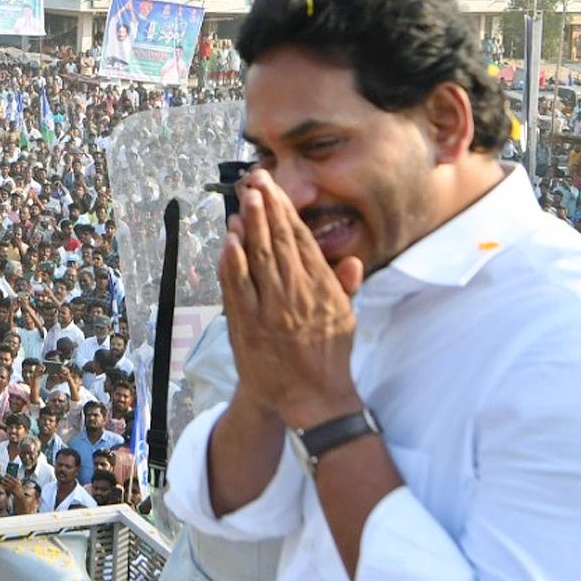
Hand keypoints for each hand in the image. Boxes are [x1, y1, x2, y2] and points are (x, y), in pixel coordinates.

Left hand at [218, 168, 363, 428]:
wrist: (310, 399)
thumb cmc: (328, 355)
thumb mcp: (346, 318)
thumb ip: (344, 287)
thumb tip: (352, 260)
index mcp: (322, 289)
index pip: (300, 240)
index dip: (285, 211)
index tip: (274, 189)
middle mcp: (296, 296)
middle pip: (277, 243)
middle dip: (266, 208)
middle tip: (255, 182)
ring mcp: (270, 311)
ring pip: (257, 260)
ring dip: (249, 227)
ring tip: (243, 200)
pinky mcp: (248, 326)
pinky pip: (237, 288)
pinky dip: (232, 262)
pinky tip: (228, 240)